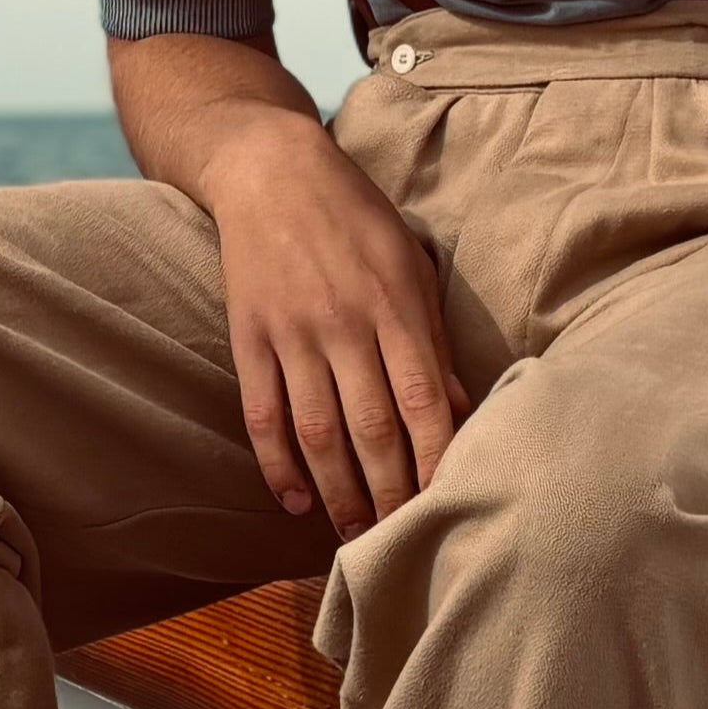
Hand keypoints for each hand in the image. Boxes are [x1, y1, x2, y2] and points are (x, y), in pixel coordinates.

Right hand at [204, 114, 471, 533]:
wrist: (270, 170)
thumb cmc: (356, 217)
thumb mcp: (410, 263)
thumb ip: (432, 338)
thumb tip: (459, 407)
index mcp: (395, 305)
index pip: (423, 402)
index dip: (436, 462)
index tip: (448, 505)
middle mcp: (344, 323)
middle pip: (372, 429)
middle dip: (390, 493)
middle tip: (402, 538)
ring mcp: (292, 332)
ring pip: (317, 432)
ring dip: (338, 492)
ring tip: (353, 534)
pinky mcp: (249, 337)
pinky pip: (263, 413)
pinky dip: (277, 464)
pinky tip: (294, 500)